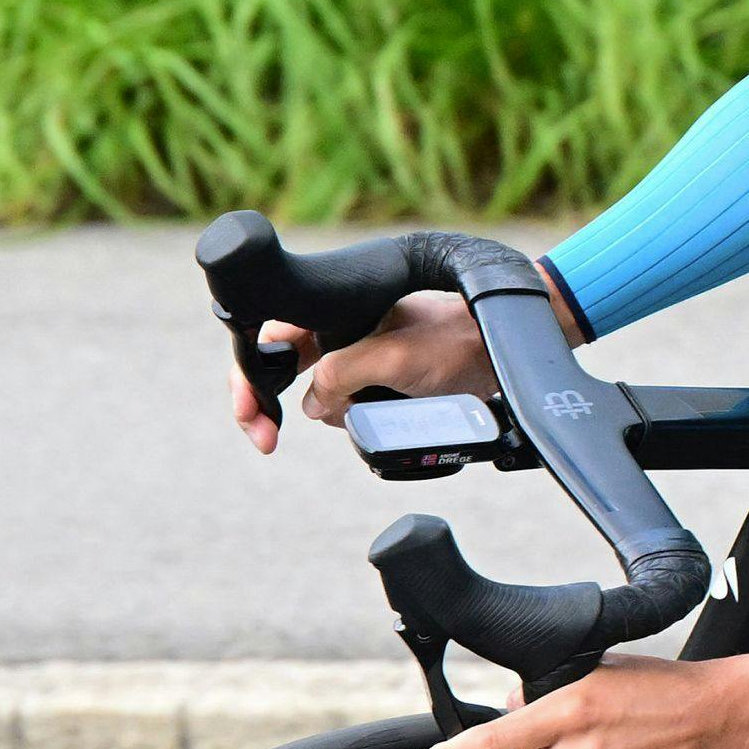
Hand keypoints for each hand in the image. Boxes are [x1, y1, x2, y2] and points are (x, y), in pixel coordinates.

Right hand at [226, 269, 585, 453]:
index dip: (249, 377)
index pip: (268, 338)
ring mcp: (355, 356)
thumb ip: (343, 376)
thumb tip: (311, 405)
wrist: (499, 350)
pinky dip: (351, 417)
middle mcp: (336, 329)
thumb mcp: (394, 358)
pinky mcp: (375, 379)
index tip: (251, 416)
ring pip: (317, 395)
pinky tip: (375, 418)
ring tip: (363, 412)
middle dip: (271, 403)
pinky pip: (347, 406)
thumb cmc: (454, 340)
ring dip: (329, 412)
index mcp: (331, 308)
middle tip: (267, 439)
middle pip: (280, 370)